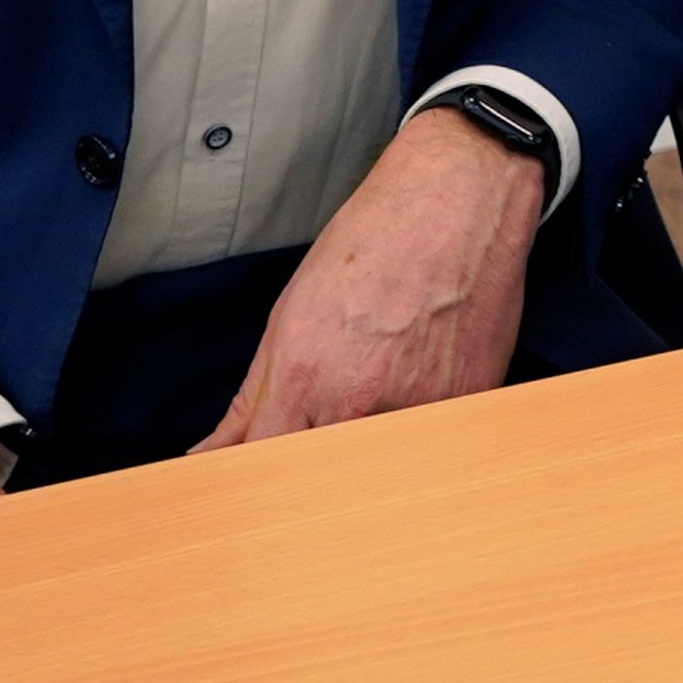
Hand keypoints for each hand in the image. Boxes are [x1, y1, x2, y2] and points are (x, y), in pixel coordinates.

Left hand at [190, 103, 543, 453]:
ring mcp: (421, 409)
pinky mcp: (470, 403)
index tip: (258, 480)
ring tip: (384, 385)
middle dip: (314, 471)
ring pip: (380, 470)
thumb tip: (212, 455)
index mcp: (305, 380)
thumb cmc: (375, 244)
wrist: (459, 200)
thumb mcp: (290, 317)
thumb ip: (252, 401)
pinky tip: (423, 379)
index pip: (264, 468)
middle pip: (321, 482)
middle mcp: (361, 402)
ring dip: (371, 448)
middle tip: (330, 432)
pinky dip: (423, 429)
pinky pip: (433, 445)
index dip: (258, 479)